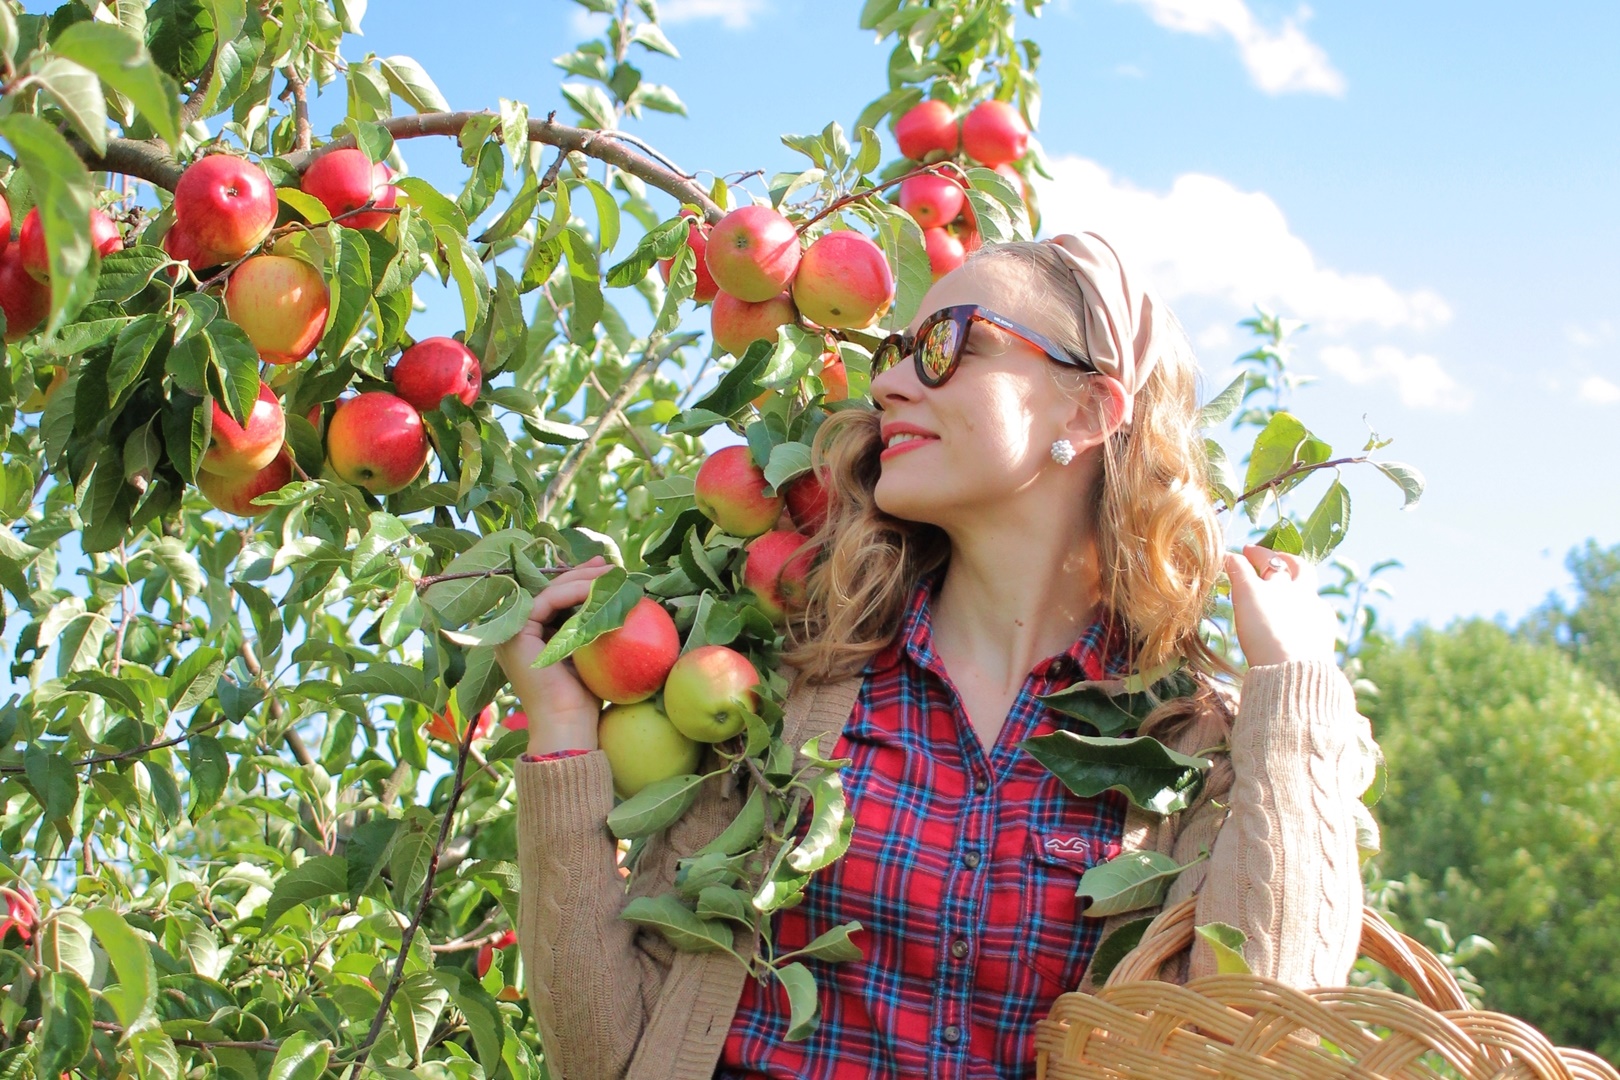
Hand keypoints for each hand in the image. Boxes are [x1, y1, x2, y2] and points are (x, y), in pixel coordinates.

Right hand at [493, 555, 615, 752]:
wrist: (568, 724)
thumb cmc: (585, 697)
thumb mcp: (589, 652)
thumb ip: (589, 626)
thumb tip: (611, 598)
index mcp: (529, 637)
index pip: (553, 599)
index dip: (578, 581)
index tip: (606, 572)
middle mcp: (515, 632)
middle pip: (550, 591)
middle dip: (581, 574)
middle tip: (610, 567)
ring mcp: (512, 632)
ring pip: (549, 591)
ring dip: (581, 579)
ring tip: (610, 575)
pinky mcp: (516, 634)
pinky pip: (548, 600)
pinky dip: (574, 592)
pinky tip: (598, 591)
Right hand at [1222, 546, 1338, 667]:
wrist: (1293, 670)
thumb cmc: (1267, 630)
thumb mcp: (1246, 596)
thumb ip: (1239, 573)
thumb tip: (1230, 555)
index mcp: (1285, 582)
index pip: (1268, 560)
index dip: (1255, 554)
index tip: (1245, 551)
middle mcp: (1306, 594)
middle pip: (1300, 569)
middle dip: (1286, 561)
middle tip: (1274, 561)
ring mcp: (1319, 616)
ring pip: (1312, 594)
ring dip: (1300, 588)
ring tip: (1289, 592)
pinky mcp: (1325, 638)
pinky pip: (1319, 617)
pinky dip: (1309, 613)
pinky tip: (1303, 621)